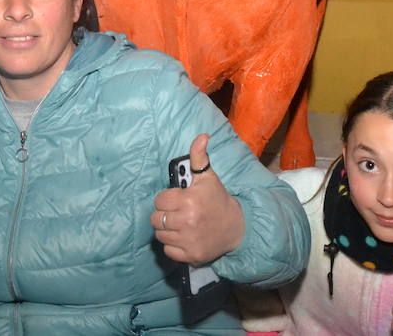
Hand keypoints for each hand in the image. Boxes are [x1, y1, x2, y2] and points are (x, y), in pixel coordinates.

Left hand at [152, 134, 244, 265]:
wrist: (236, 227)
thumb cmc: (218, 200)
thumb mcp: (208, 177)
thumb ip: (199, 157)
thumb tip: (201, 136)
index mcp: (189, 200)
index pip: (159, 200)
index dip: (166, 199)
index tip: (177, 199)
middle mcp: (187, 221)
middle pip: (156, 219)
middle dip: (164, 214)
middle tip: (176, 212)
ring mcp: (189, 240)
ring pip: (160, 235)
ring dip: (167, 230)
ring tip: (179, 224)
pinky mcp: (190, 256)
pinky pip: (168, 251)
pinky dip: (172, 245)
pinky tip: (183, 237)